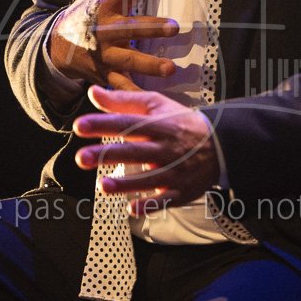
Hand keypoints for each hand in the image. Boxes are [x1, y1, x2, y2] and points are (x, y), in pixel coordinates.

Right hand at [49, 0, 178, 90]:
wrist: (56, 46)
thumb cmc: (89, 12)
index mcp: (104, 5)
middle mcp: (103, 30)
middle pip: (130, 27)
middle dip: (151, 27)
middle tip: (175, 27)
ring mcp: (103, 55)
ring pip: (128, 60)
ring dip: (148, 65)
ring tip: (170, 69)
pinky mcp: (104, 75)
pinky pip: (121, 87)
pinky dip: (133, 96)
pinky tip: (150, 103)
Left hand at [74, 86, 218, 212]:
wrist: (221, 144)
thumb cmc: (181, 122)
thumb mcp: (156, 105)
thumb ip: (123, 101)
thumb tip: (92, 92)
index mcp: (158, 125)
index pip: (127, 123)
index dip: (103, 124)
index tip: (79, 126)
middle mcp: (166, 149)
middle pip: (135, 151)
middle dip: (107, 155)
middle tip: (81, 158)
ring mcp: (174, 171)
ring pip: (148, 179)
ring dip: (126, 184)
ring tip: (102, 186)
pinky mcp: (181, 191)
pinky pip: (165, 200)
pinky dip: (150, 205)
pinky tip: (131, 208)